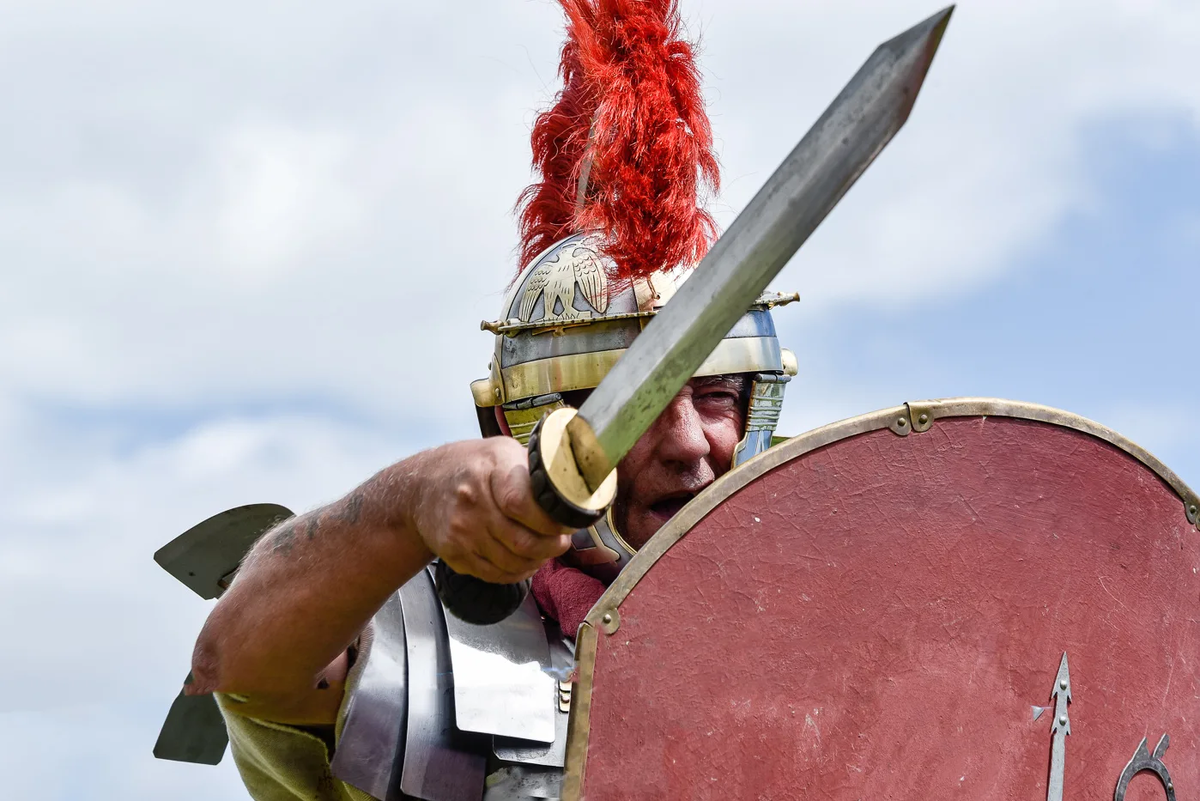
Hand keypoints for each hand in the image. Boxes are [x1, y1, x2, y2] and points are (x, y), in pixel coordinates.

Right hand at [406, 438, 573, 583]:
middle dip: (551, 547)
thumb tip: (574, 489)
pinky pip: (495, 574)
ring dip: (537, 561)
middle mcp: (472, 502)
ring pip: (512, 563)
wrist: (422, 486)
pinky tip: (525, 561)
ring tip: (545, 550)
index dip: (550, 522)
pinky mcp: (455, 554)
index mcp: (489, 470)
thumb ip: (533, 469)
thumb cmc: (472, 466)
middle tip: (562, 541)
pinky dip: (517, 573)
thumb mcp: (502, 451)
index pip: (522, 505)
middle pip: (522, 541)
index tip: (565, 523)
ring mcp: (461, 532)